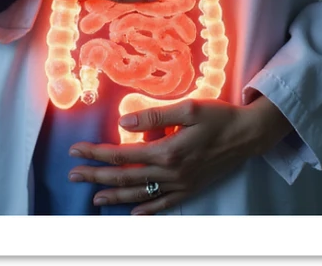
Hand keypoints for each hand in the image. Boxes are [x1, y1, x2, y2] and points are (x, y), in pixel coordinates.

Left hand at [66, 97, 290, 214]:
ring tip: (94, 196)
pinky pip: (163, 204)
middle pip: (125, 176)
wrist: (249, 135)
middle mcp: (171, 173)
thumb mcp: (188, 108)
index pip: (122, 154)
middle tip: (72, 174)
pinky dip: (146, 210)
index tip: (76, 149)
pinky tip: (133, 213)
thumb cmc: (219, 117)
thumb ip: (155, 115)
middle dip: (96, 175)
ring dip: (114, 194)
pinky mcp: (191, 189)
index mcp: (167, 151)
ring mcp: (181, 185)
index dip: (96, 152)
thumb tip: (124, 121)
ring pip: (140, 193)